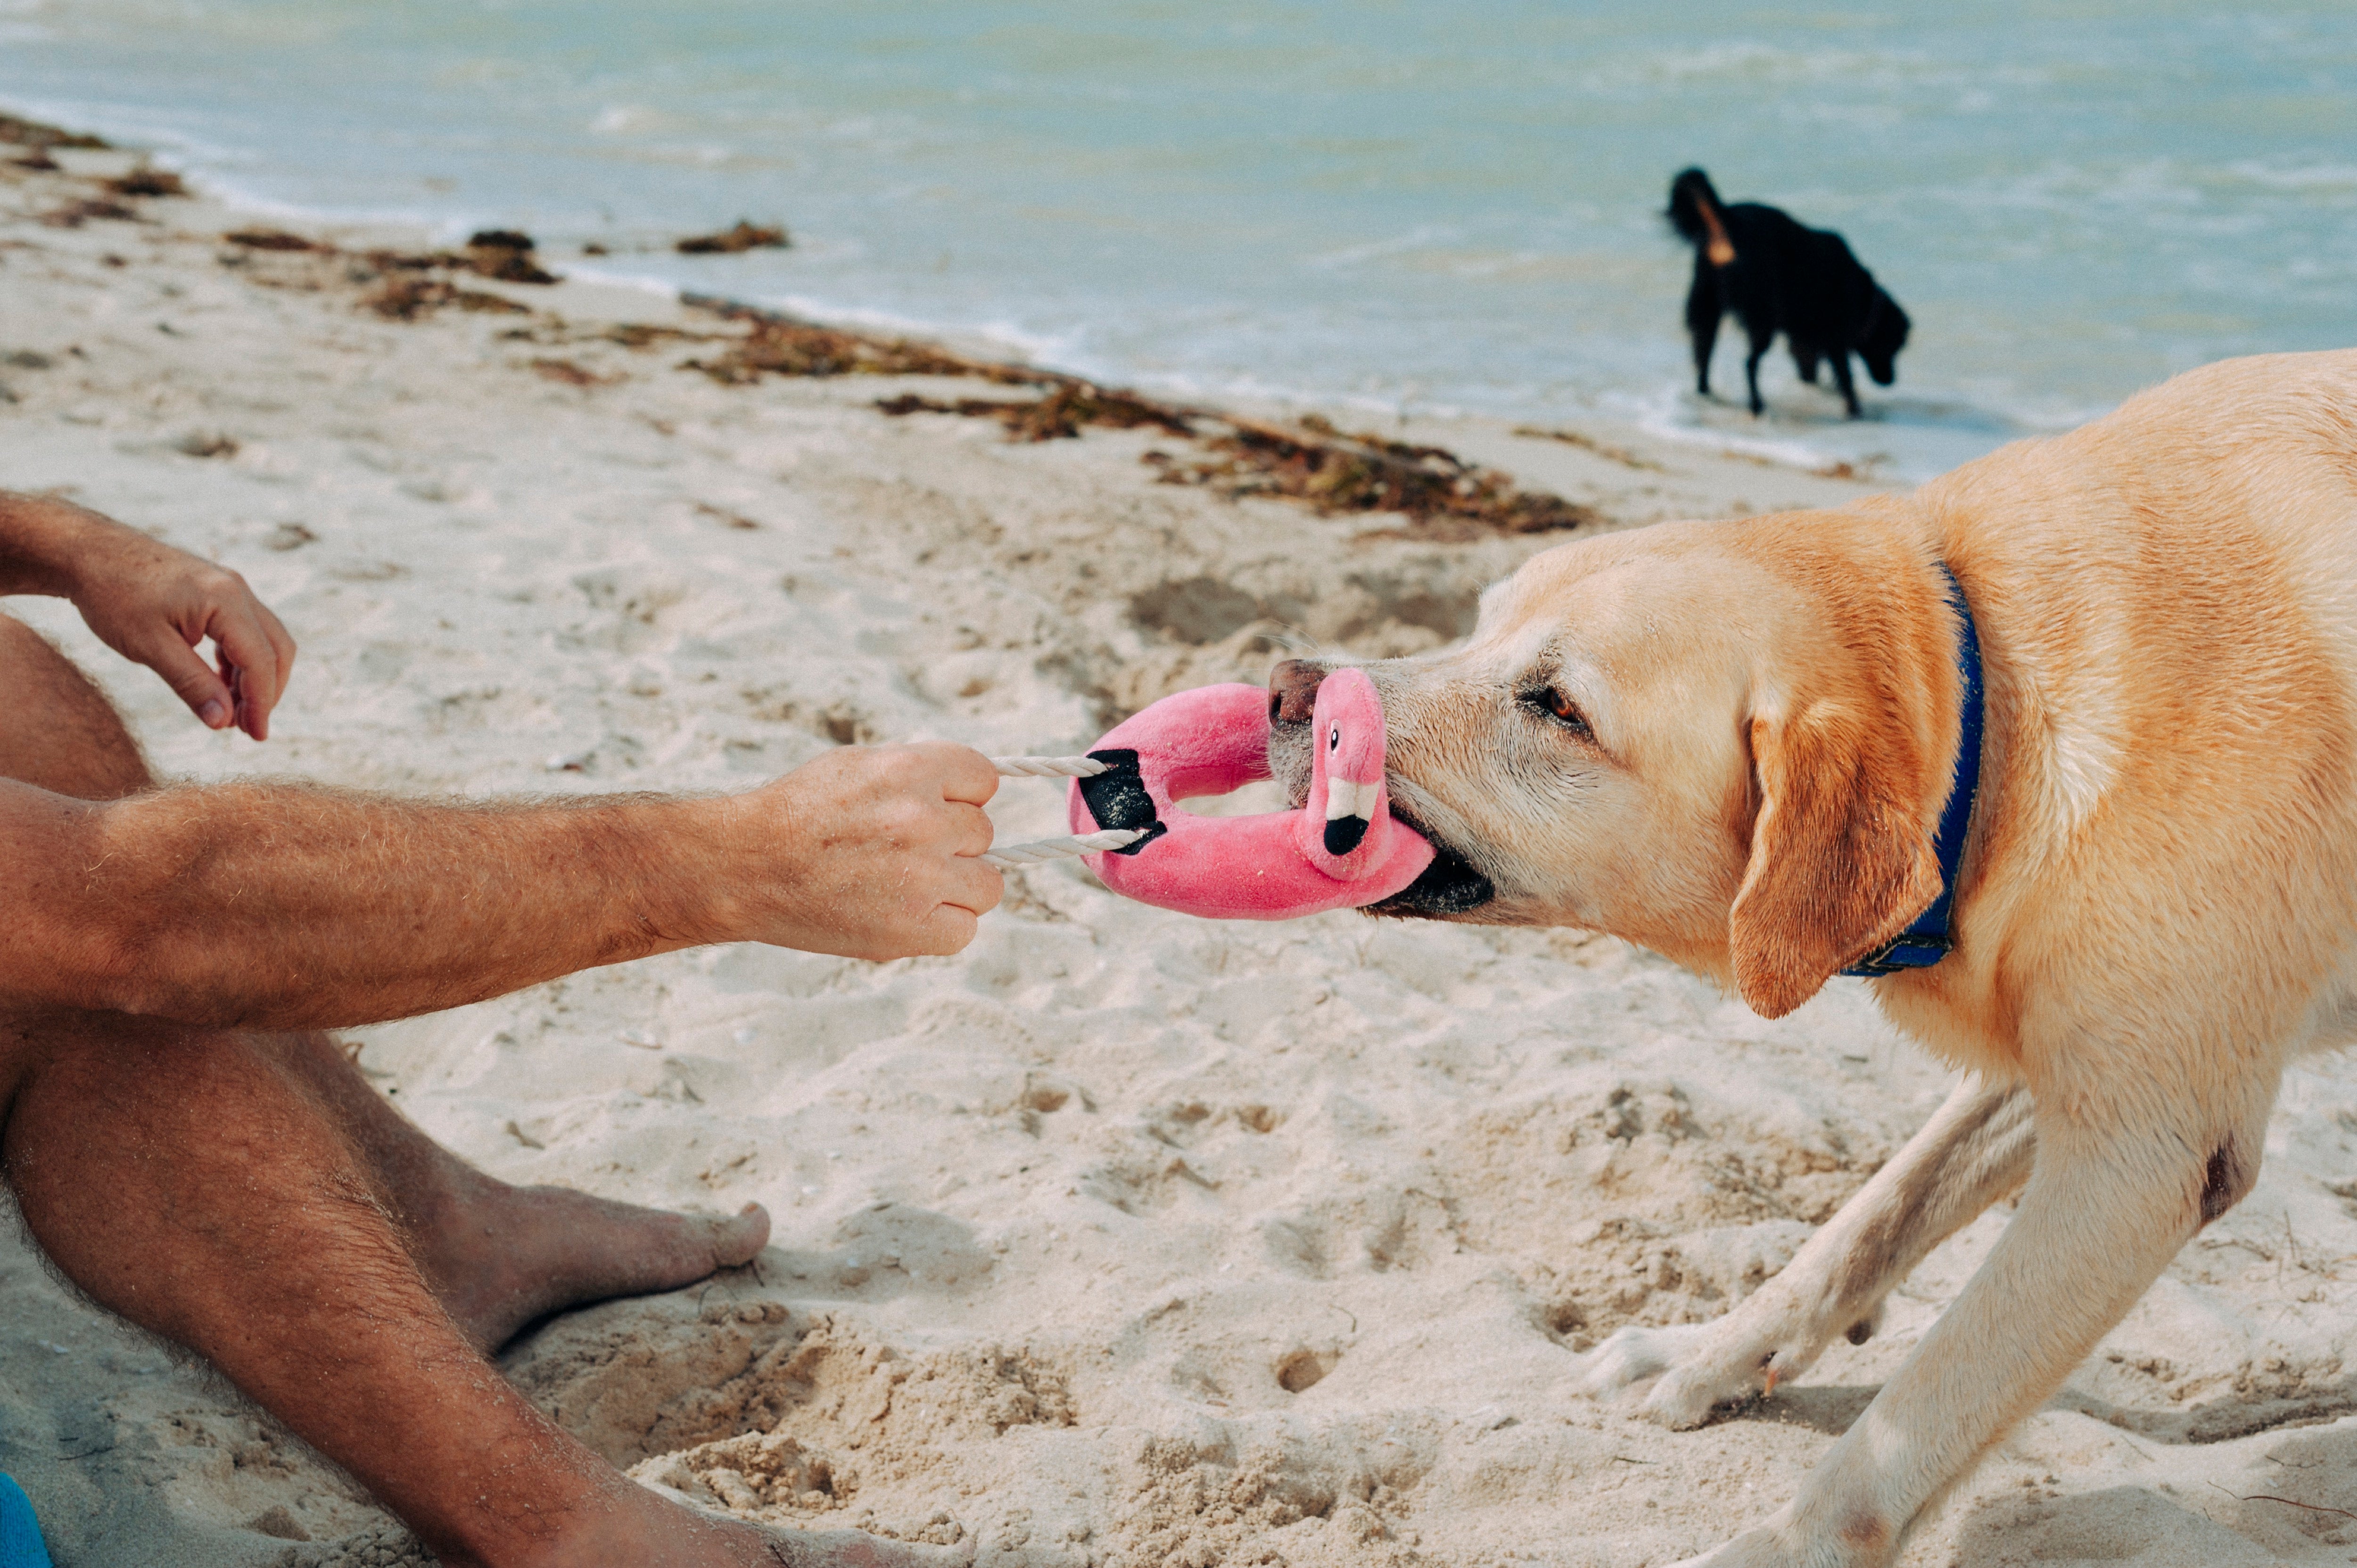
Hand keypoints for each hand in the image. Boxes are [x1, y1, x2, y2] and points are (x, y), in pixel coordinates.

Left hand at [0, 494, 294, 738]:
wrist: (87, 552)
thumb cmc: (113, 595)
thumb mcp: (150, 646)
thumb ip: (191, 684)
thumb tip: (223, 721)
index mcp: (225, 601)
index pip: (260, 660)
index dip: (262, 702)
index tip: (255, 735)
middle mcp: (236, 590)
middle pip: (276, 649)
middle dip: (267, 691)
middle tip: (248, 729)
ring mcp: (229, 587)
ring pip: (265, 639)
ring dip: (255, 677)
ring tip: (231, 710)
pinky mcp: (217, 591)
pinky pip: (245, 629)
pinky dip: (241, 660)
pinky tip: (219, 681)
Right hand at [731, 743, 1002, 959]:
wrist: (743, 867)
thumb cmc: (797, 814)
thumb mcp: (858, 766)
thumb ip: (918, 776)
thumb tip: (969, 796)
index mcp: (911, 769)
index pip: (983, 779)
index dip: (962, 797)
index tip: (937, 810)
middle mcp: (923, 819)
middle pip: (983, 834)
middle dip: (952, 844)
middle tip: (900, 854)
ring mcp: (921, 875)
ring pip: (988, 885)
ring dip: (956, 889)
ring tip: (904, 887)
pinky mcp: (911, 927)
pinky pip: (965, 930)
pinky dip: (941, 929)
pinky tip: (902, 916)